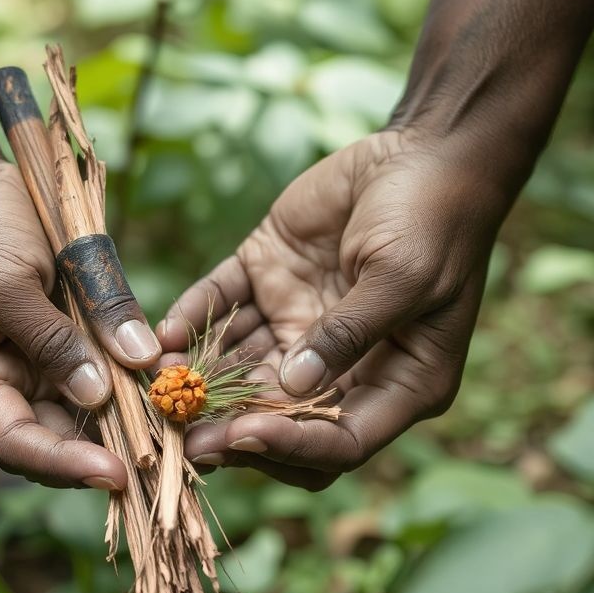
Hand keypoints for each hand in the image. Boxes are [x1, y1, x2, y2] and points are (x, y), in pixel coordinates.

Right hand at [0, 156, 160, 488]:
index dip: (66, 466)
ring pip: (83, 415)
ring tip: (172, 431)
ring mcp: (31, 367)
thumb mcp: (9, 285)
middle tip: (161, 463)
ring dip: (125, 423)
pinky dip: (128, 383)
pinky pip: (99, 376)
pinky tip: (164, 386)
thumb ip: (56, 340)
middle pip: (55, 441)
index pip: (16, 444)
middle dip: (105, 453)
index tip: (117, 474)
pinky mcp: (61, 344)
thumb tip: (104, 394)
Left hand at [159, 128, 509, 489]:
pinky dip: (191, 320)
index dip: (292, 445)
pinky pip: (221, 306)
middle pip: (280, 416)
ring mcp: (300, 322)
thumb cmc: (435, 217)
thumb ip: (349, 332)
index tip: (244, 434)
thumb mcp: (402, 278)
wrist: (425, 147)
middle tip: (184, 432)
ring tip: (158, 386)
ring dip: (200, 381)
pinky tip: (163, 334)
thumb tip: (294, 386)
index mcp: (397, 381)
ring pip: (241, 369)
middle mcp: (343, 364)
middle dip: (231, 427)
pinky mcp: (268, 278)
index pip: (340, 441)